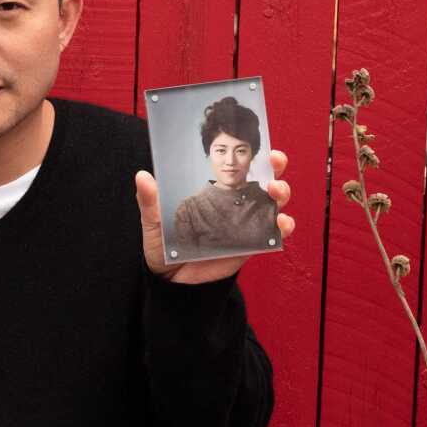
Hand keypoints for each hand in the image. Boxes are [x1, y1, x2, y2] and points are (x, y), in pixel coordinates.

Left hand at [135, 149, 294, 284]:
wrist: (172, 282)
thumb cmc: (163, 247)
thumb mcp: (154, 223)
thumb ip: (151, 202)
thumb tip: (143, 176)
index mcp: (213, 192)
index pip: (236, 168)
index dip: (248, 155)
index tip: (259, 144)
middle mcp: (234, 204)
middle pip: (262, 180)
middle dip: (275, 168)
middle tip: (274, 162)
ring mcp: (245, 223)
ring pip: (274, 203)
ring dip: (281, 193)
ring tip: (276, 192)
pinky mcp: (252, 245)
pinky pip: (274, 234)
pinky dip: (283, 227)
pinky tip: (281, 223)